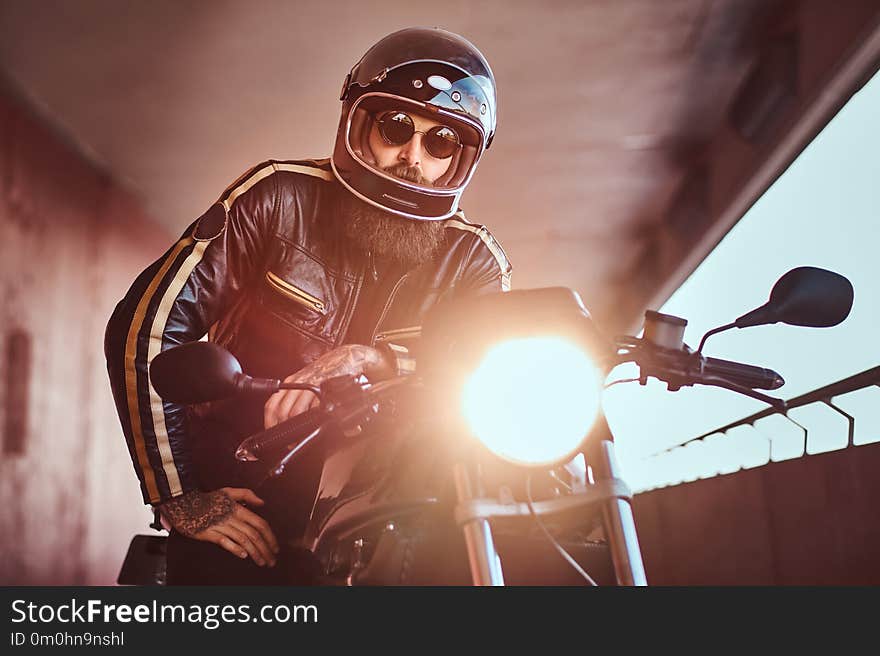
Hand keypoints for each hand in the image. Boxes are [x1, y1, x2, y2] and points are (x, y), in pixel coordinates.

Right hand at [160, 488, 279, 566]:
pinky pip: (224, 542)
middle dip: (266, 549)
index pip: (260, 523)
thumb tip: (262, 503)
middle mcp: (232, 518)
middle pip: (254, 535)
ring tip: (262, 562)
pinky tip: (244, 555)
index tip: (275, 547)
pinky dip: (235, 548)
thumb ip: (247, 495)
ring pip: (243, 540)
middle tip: (272, 560)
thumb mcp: (228, 492)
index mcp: (238, 509)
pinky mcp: (208, 533)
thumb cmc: (207, 499)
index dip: (270, 536)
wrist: (183, 503)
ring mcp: (220, 526)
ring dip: (255, 552)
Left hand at [263, 344, 393, 428]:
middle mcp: (296, 383)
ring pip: (294, 411)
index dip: (270, 423)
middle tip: (290, 441)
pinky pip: (313, 407)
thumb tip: (286, 422)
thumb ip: (296, 400)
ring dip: (296, 427)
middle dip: (283, 429)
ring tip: (301, 436)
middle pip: (281, 411)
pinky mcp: (323, 388)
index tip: (273, 434)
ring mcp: (309, 385)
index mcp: (289, 384)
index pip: (272, 405)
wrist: (344, 359)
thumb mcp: (305, 384)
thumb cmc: (325, 374)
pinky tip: (315, 423)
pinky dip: (313, 419)